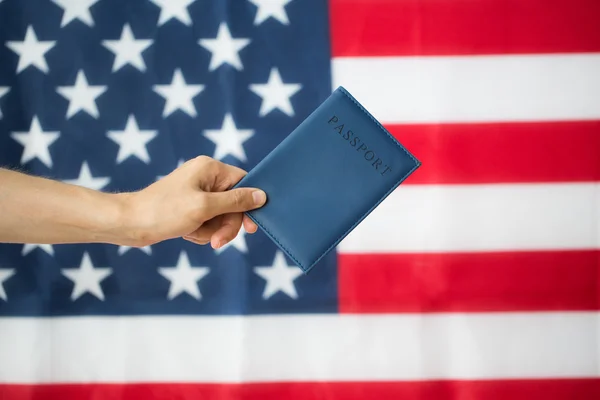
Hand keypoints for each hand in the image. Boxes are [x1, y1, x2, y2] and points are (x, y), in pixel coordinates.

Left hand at [123, 156, 265, 248]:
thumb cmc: (164, 212)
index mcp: (210, 168)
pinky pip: (208, 221)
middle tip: (216, 241)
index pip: (244, 183)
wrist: (130, 224)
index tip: (250, 228)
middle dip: (225, 225)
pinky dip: (201, 231)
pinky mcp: (190, 206)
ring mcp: (197, 192)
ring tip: (192, 233)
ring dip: (211, 230)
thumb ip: (236, 201)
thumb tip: (262, 195)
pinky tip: (186, 232)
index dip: (249, 205)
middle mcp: (206, 177)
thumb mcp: (205, 207)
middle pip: (234, 204)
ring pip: (221, 216)